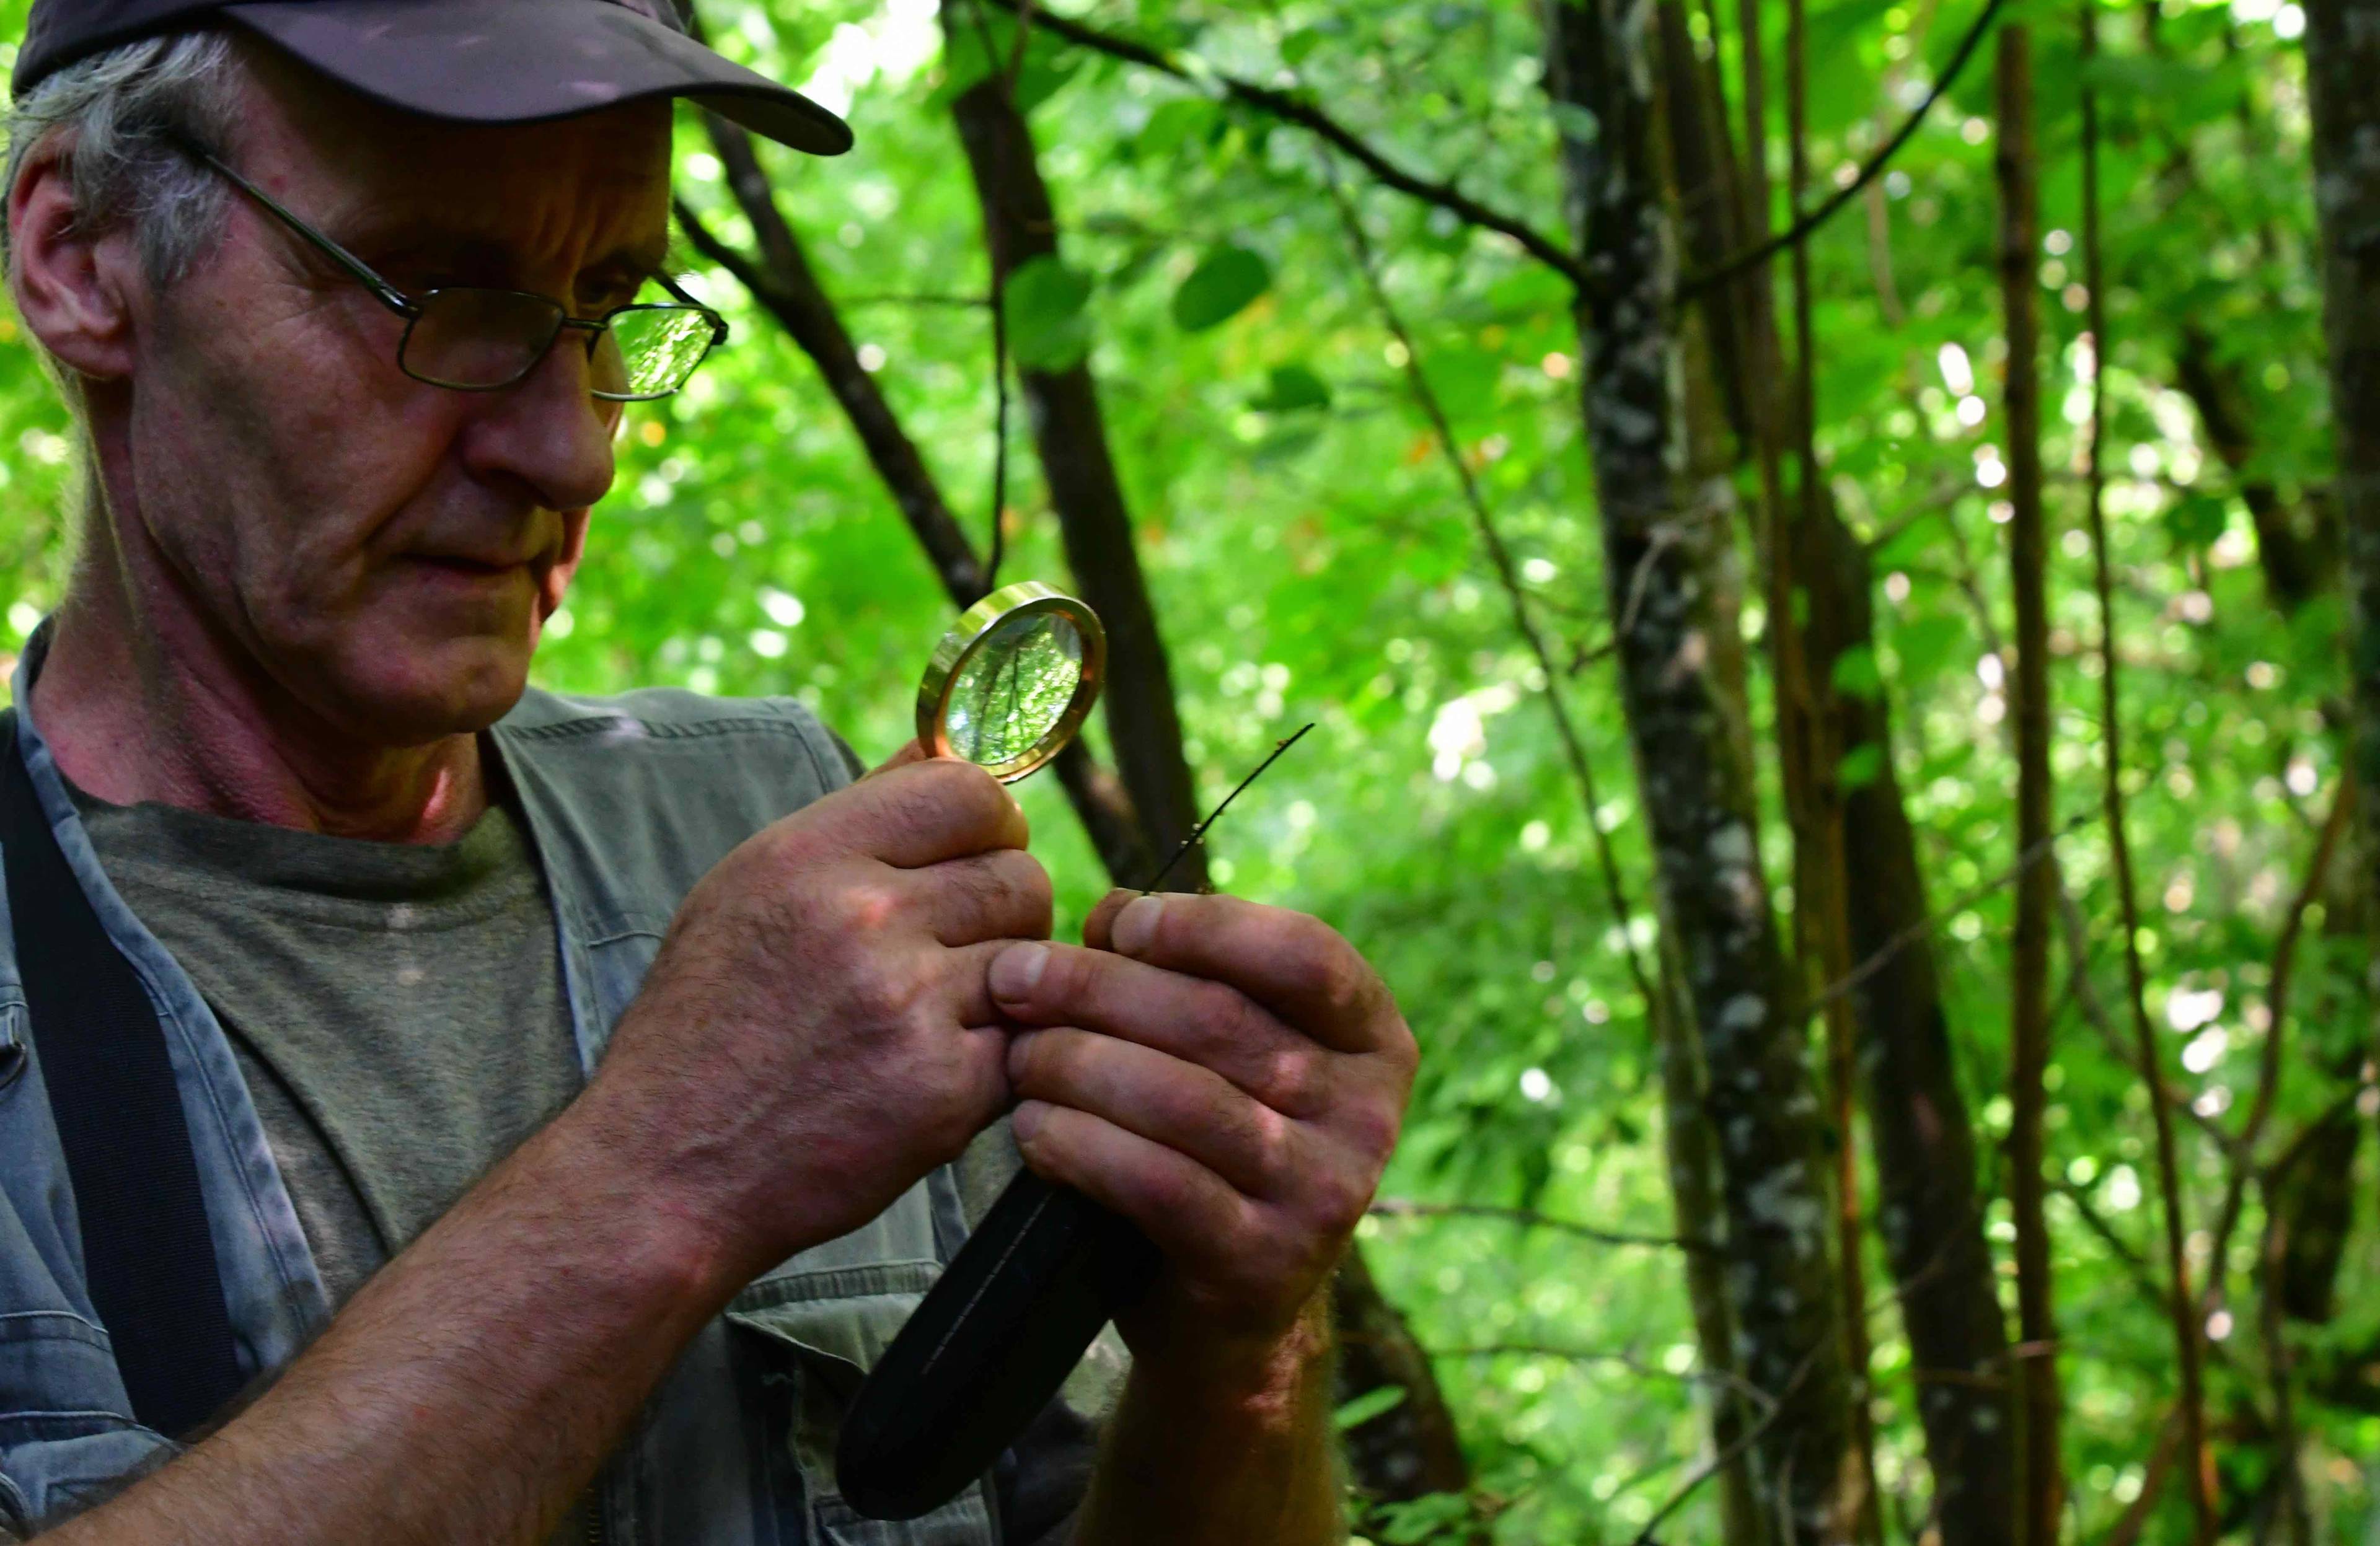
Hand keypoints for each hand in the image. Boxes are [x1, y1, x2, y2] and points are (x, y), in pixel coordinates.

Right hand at [587, 757, 1052, 1282]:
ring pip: (1035, 958)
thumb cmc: (706, 1028)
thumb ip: (856, 817)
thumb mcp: (748, 892)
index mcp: (809, 855)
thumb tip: (941, 745)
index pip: (969, 790)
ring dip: (1009, 987)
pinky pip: (1024, 1044)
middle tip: (961, 952)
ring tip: (942, 1015)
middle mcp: (861, 917)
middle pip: (1019, 874)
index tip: (976, 858)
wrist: (665, 1172)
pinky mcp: (944, 1088)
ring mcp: (908, 1003)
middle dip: (1007, 912)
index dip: (991, 825)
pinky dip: (996, 1062)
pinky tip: (935, 1075)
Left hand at [988, 891, 1415, 1357]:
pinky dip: (1079, 1144)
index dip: (1204, 927)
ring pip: (1182, 1099)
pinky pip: (1157, 1182)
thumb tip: (1110, 912)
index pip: (1306, 955)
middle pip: (1221, 1021)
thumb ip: (1181, 975)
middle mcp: (1368, 1115)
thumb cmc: (1214, 1147)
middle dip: (1098, 988)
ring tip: (1017, 1055)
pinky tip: (1033, 1127)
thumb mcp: (1220, 1053)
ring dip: (1076, 1064)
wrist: (1228, 1310)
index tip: (1118, 921)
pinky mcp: (1262, 1263)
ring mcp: (1324, 1195)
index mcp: (1373, 1041)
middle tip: (1013, 980)